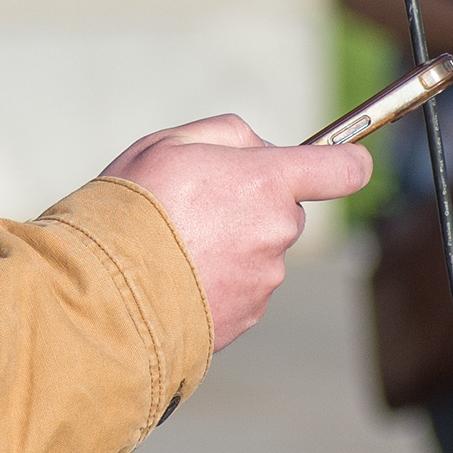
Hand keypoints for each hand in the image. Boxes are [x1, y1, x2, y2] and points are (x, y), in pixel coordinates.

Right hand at [101, 115, 371, 353]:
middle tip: (198, 204)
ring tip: (174, 245)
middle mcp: (276, 233)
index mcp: (267, 182)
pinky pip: (241, 288)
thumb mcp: (171, 142)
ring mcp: (264, 280)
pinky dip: (216, 280)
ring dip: (230, 246)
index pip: (344, 169)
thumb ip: (229, 135)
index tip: (339, 160)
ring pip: (261, 252)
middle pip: (285, 211)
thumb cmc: (134, 207)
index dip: (346, 161)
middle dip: (252, 204)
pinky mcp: (246, 317)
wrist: (105, 290)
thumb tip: (260, 150)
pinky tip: (176, 276)